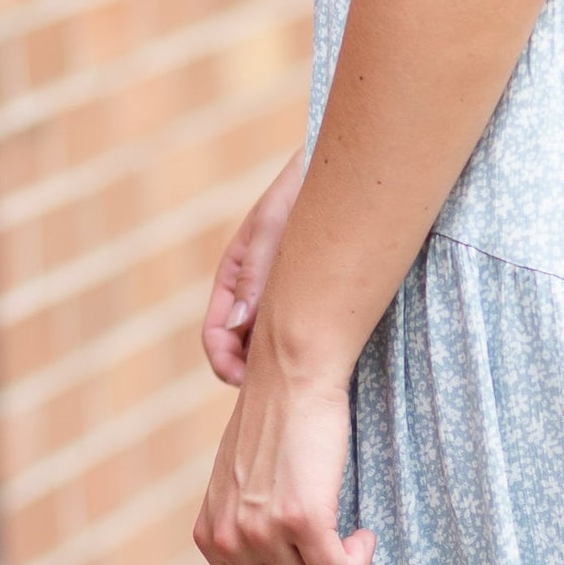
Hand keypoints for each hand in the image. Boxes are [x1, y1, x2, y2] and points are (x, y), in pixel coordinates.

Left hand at [194, 340, 375, 564]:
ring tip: (357, 543)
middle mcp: (229, 540)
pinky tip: (365, 536)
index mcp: (210, 537)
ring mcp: (261, 532)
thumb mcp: (243, 484)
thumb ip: (249, 527)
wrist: (292, 376)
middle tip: (347, 563)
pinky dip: (359, 563)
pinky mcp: (299, 518)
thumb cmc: (278, 424)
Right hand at [204, 151, 302, 385]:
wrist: (346, 172)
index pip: (217, 333)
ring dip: (276, 367)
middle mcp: (255, 288)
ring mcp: (282, 293)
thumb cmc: (305, 189)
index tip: (245, 382)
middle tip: (280, 392)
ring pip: (270, 344)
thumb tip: (238, 325)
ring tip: (303, 380)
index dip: (225, 362)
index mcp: (235, 274)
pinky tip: (325, 359)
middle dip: (252, 374)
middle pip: (242, 347)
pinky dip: (303, 349)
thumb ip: (256, 271)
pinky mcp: (312, 295)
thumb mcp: (275, 227)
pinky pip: (299, 331)